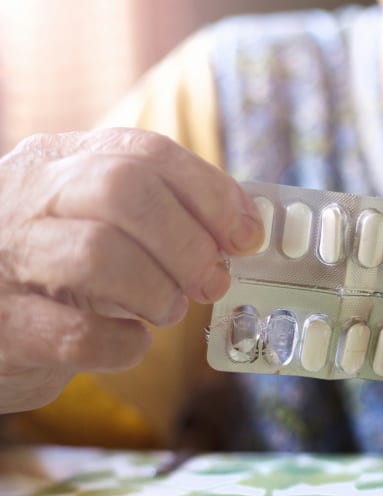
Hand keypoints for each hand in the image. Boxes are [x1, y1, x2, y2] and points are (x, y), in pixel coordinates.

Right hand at [0, 129, 262, 413]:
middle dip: (187, 241)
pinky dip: (122, 344)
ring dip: (157, 289)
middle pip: (122, 189)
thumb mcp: (94, 224)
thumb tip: (245, 232)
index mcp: (58, 162)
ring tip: (168, 310)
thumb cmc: (55, 276)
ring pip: (98, 253)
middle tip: (213, 281)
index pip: (146, 152)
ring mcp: (5, 257)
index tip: (246, 236)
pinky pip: (76, 333)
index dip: (211, 194)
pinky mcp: (2, 325)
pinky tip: (128, 343)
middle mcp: (24, 197)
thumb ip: (160, 217)